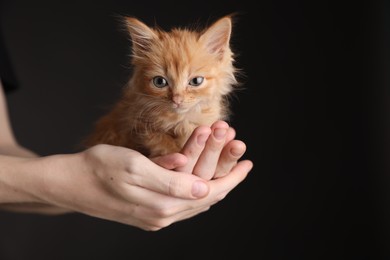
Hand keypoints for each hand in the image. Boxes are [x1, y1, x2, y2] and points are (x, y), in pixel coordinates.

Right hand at [31, 121, 250, 229]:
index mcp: (163, 205)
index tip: (247, 163)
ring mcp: (155, 216)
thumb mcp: (136, 168)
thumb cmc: (100, 168)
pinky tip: (202, 178)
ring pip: (196, 199)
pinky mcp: (148, 212)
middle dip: (226, 175)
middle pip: (206, 197)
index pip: (210, 194)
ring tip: (227, 163)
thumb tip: (204, 190)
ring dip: (213, 179)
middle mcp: (163, 215)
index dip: (231, 178)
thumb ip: (171, 182)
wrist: (71, 183)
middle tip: (241, 154)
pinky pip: (182, 201)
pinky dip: (196, 186)